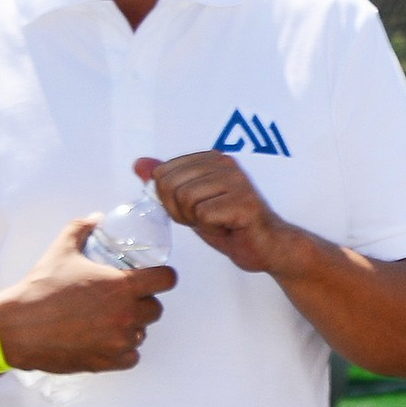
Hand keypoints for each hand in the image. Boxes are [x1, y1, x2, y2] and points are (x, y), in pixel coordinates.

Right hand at [0, 218, 176, 375]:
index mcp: (121, 286)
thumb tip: (96, 217)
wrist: (17, 328)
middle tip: (123, 299)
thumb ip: (81, 228)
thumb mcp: (61, 250)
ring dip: (132, 327)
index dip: (163, 277)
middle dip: (143, 302)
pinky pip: (132, 357)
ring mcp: (119, 341)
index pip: (167, 280)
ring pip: (142, 333)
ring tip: (109, 320)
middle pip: (156, 309)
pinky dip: (123, 350)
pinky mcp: (108, 362)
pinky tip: (107, 340)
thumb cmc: (40, 288)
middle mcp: (126, 314)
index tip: (155, 277)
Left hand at [135, 149, 292, 274]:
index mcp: (211, 158)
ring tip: (218, 224)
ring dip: (196, 221)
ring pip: (186, 199)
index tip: (195, 209)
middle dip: (181, 211)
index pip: (163, 174)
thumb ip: (166, 182)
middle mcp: (225, 163)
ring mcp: (237, 181)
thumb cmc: (230, 225)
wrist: (267, 248)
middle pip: (171, 186)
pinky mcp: (245, 202)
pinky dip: (212, 229)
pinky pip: (204, 215)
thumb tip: (139, 164)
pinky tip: (229, 229)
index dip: (170, 200)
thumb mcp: (190, 203)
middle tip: (205, 220)